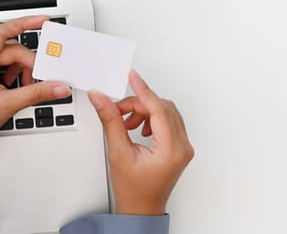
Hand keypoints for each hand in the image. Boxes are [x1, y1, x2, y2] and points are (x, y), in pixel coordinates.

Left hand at [0, 16, 70, 188]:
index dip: (25, 23)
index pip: (3, 32)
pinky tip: (19, 87)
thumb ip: (36, 93)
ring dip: (24, 71)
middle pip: (14, 49)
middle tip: (41, 78)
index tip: (42, 20)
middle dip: (29, 64)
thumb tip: (58, 86)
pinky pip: (9, 66)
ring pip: (13, 58)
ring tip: (27, 87)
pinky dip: (19, 75)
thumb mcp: (6, 105)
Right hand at [88, 70, 193, 214]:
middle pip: (163, 108)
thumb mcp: (118, 153)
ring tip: (128, 123)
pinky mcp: (180, 147)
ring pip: (167, 112)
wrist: (141, 209)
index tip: (133, 77)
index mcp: (171, 150)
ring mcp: (184, 147)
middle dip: (140, 104)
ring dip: (146, 111)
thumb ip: (111, 121)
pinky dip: (152, 118)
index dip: (143, 90)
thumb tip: (102, 99)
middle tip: (119, 109)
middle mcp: (183, 147)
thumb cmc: (133, 190)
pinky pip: (169, 121)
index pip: (159, 109)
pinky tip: (138, 128)